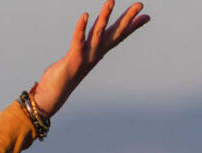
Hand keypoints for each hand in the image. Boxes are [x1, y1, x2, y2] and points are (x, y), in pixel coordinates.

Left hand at [31, 0, 149, 117]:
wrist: (54, 94)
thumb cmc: (66, 73)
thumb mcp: (80, 57)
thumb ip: (86, 46)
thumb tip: (93, 41)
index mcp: (99, 52)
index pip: (119, 36)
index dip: (132, 27)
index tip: (147, 16)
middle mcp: (96, 54)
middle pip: (114, 33)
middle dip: (127, 18)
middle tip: (140, 4)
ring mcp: (86, 57)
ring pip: (97, 33)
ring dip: (104, 17)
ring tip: (111, 0)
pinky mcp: (73, 59)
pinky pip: (78, 40)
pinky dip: (81, 28)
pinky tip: (85, 15)